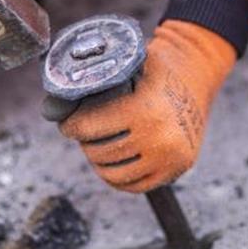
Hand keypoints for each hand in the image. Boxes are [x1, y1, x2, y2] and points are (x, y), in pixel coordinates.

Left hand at [43, 20, 235, 192]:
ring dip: (99, 162)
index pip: (89, 128)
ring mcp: (169, 158)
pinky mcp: (175, 170)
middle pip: (99, 152)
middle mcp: (158, 138)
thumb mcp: (129, 63)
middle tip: (84, 133)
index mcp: (144, 110)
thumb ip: (95, 82)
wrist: (197, 75)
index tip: (67, 124)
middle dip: (86, 143)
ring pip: (113, 173)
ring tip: (98, 147)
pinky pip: (134, 185)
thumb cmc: (156, 66)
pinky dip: (117, 178)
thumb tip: (50, 108)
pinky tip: (113, 163)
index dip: (71, 126)